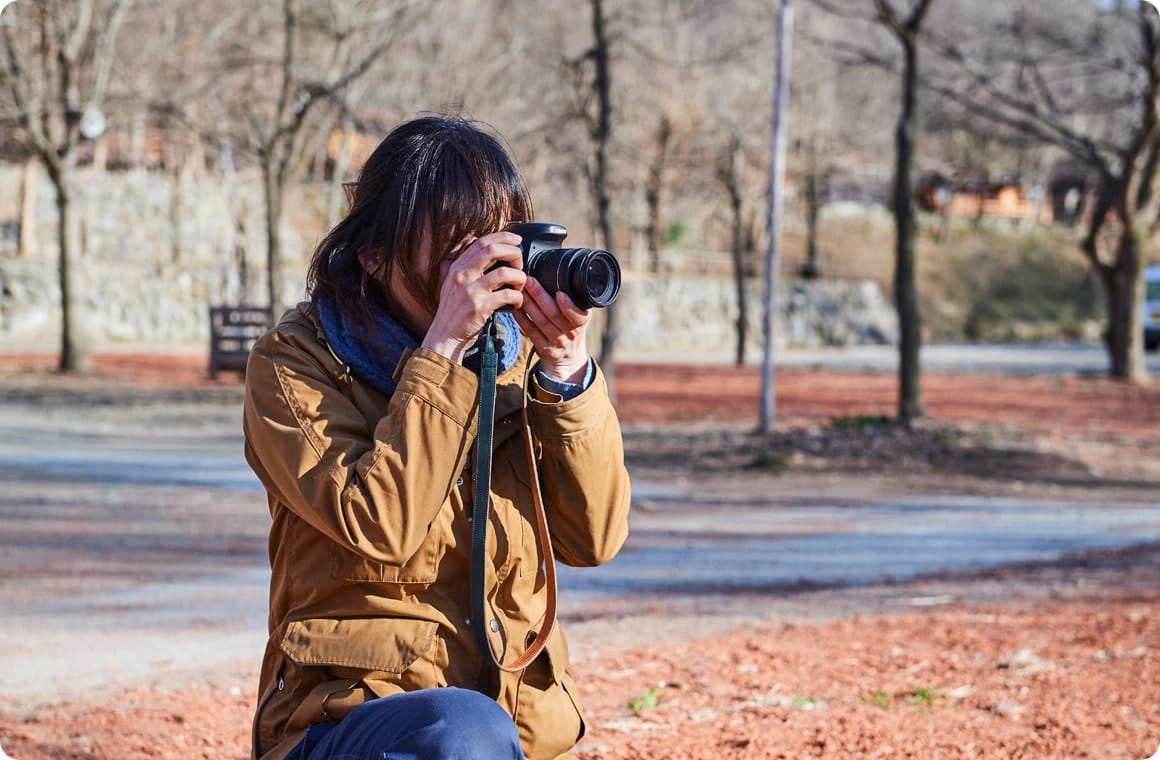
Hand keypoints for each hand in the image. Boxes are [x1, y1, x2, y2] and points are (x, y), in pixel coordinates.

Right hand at [421, 232, 526, 363]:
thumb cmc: (452, 312)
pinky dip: (518, 297)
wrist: (444, 337)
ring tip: (520, 286)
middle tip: (520, 264)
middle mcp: (463, 275)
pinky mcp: (480, 307)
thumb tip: (479, 251)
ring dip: (519, 277)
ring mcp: (471, 290)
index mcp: (457, 267)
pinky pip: (508, 295)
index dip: (503, 237)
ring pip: (505, 272)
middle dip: (514, 253)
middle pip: (493, 250)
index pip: (482, 241)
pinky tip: (516, 302)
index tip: (517, 240)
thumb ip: (464, 268)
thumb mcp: (451, 284)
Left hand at [514, 276, 590, 383]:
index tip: (560, 293)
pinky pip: (530, 331)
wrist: (569, 358)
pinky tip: (514, 306)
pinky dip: (521, 318)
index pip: (577, 316)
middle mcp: (570, 334)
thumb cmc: (572, 329)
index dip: (568, 306)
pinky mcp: (543, 348)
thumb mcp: (580, 316)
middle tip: (528, 279)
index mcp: (582, 323)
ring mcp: (555, 343)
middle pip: (554, 315)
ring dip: (528, 304)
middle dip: (540, 296)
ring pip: (540, 322)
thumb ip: (575, 301)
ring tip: (519, 289)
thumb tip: (560, 274)